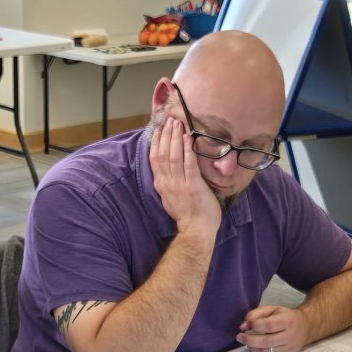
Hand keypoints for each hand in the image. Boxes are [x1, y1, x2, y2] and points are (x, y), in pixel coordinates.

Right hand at [149, 115, 220, 241]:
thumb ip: (169, 184)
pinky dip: (187, 150)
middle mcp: (167, 183)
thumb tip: (168, 171)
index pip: (154, 159)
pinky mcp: (193, 187)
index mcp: (162, 185)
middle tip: (170, 120)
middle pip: (162, 154)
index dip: (156, 142)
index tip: (159, 129)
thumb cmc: (188, 215)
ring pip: (173, 156)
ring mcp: (180, 185)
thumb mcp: (171, 198)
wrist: (196, 231)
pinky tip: (188, 137)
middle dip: (166, 135)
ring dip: (175, 138)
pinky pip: (189, 164)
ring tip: (178, 124)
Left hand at [238, 305, 309, 351]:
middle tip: (240, 337)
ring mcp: (290, 349)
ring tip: (249, 342)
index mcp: (287, 321)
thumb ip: (255, 314)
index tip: (246, 325)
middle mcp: (290, 336)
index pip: (268, 325)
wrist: (305, 327)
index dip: (254, 326)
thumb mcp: (271, 309)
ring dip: (252, 348)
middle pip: (266, 342)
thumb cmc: (286, 318)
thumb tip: (244, 326)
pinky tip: (256, 349)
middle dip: (249, 340)